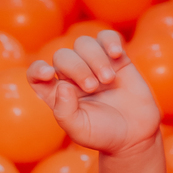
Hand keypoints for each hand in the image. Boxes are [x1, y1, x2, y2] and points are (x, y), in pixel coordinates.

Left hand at [27, 30, 160, 155]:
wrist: (136, 135)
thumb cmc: (103, 135)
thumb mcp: (80, 130)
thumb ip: (65, 112)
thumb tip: (61, 85)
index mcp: (57, 94)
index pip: (36, 75)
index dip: (37, 70)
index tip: (49, 74)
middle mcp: (72, 77)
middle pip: (62, 56)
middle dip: (77, 68)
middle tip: (92, 87)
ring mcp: (94, 65)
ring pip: (83, 43)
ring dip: (95, 58)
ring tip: (108, 79)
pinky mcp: (116, 59)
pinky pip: (107, 37)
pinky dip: (110, 40)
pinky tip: (116, 54)